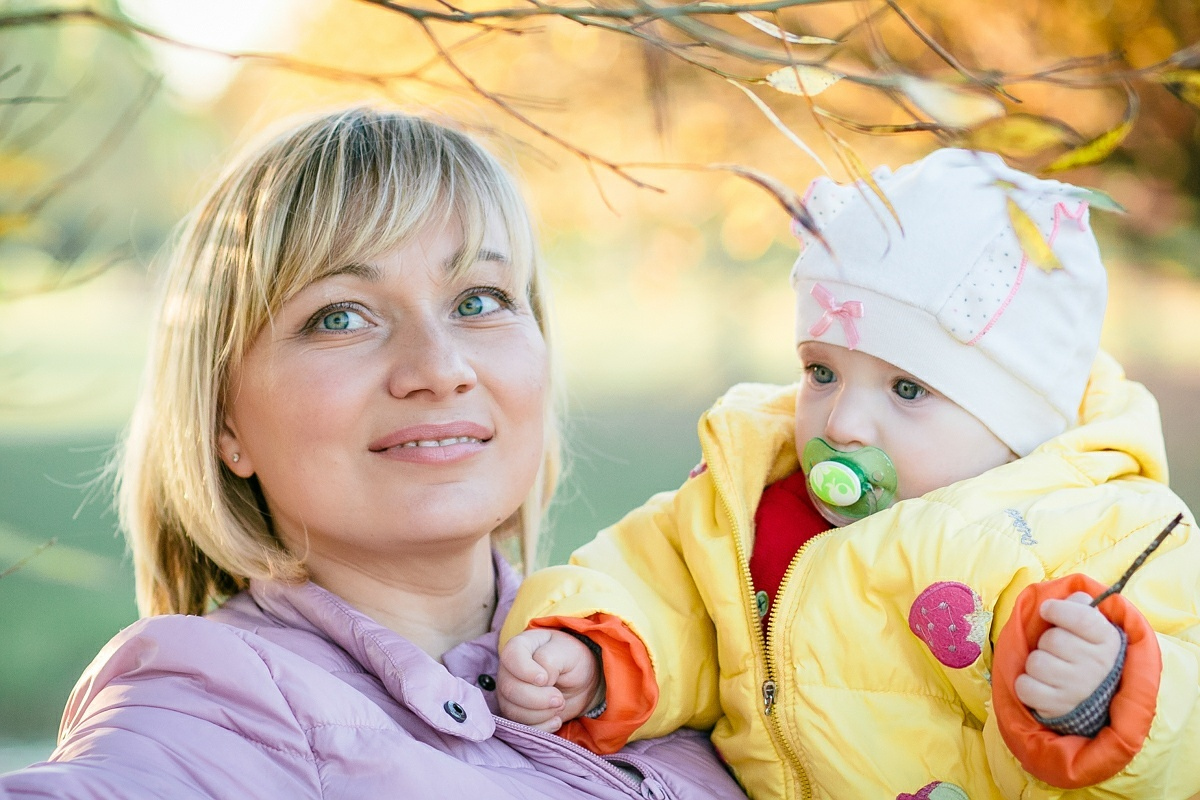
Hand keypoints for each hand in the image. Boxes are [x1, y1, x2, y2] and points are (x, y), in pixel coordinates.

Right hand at [497, 629, 604, 731]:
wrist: (580, 681)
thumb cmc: (571, 659)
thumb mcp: (568, 652)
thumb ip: (550, 659)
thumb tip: (540, 680)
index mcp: (520, 646)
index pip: (511, 656)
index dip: (526, 671)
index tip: (546, 679)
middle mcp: (509, 670)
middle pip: (509, 688)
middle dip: (537, 699)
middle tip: (559, 699)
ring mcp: (509, 693)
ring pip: (512, 710)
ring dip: (540, 714)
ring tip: (560, 706)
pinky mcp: (516, 713)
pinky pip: (520, 727)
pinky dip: (540, 728)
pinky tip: (556, 721)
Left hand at [1013, 591, 1121, 718]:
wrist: (1097, 700)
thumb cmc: (1087, 653)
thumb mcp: (1094, 627)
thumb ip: (1082, 606)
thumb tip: (1074, 596)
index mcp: (1107, 640)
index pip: (1081, 617)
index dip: (1057, 610)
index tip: (1048, 610)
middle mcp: (1098, 665)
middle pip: (1052, 639)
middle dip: (1046, 641)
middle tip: (1057, 650)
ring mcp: (1079, 689)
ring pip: (1036, 662)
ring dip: (1035, 663)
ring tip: (1050, 669)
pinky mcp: (1059, 708)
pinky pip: (1025, 687)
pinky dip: (1026, 684)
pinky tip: (1041, 685)